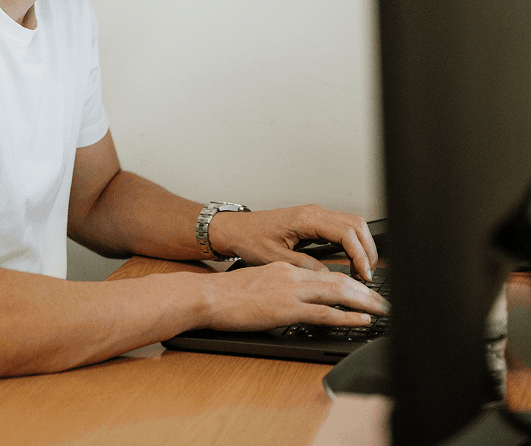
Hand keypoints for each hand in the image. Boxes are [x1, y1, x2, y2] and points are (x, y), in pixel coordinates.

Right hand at [201, 260, 388, 332]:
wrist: (207, 295)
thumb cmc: (225, 294)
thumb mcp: (257, 283)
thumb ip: (277, 287)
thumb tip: (290, 300)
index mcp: (283, 269)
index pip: (324, 272)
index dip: (347, 281)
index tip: (362, 290)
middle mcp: (290, 275)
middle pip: (336, 280)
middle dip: (363, 291)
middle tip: (382, 300)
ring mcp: (288, 291)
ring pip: (335, 292)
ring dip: (362, 302)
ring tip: (380, 309)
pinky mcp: (284, 309)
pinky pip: (322, 313)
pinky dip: (345, 316)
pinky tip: (360, 320)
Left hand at [209, 204, 378, 280]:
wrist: (235, 229)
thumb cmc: (250, 239)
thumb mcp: (276, 258)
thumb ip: (305, 267)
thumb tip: (329, 277)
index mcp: (306, 219)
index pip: (347, 233)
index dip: (360, 255)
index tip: (364, 275)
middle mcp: (314, 212)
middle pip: (356, 225)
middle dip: (368, 250)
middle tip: (368, 275)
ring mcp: (315, 215)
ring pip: (352, 224)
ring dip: (362, 246)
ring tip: (363, 271)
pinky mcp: (314, 221)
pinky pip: (342, 228)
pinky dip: (352, 243)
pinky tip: (351, 262)